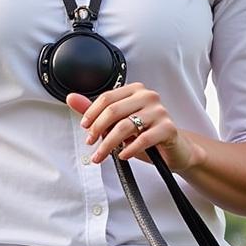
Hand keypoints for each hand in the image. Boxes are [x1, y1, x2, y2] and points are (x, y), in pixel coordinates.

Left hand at [66, 83, 206, 175]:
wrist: (174, 150)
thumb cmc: (145, 135)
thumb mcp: (118, 123)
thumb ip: (95, 111)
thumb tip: (71, 98)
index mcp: (135, 90)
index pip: (107, 98)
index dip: (91, 114)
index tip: (85, 128)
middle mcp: (148, 96)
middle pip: (114, 110)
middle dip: (98, 130)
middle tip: (90, 144)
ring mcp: (160, 112)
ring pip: (125, 126)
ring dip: (109, 144)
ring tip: (101, 155)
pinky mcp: (168, 128)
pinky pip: (143, 139)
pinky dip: (129, 149)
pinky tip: (122, 155)